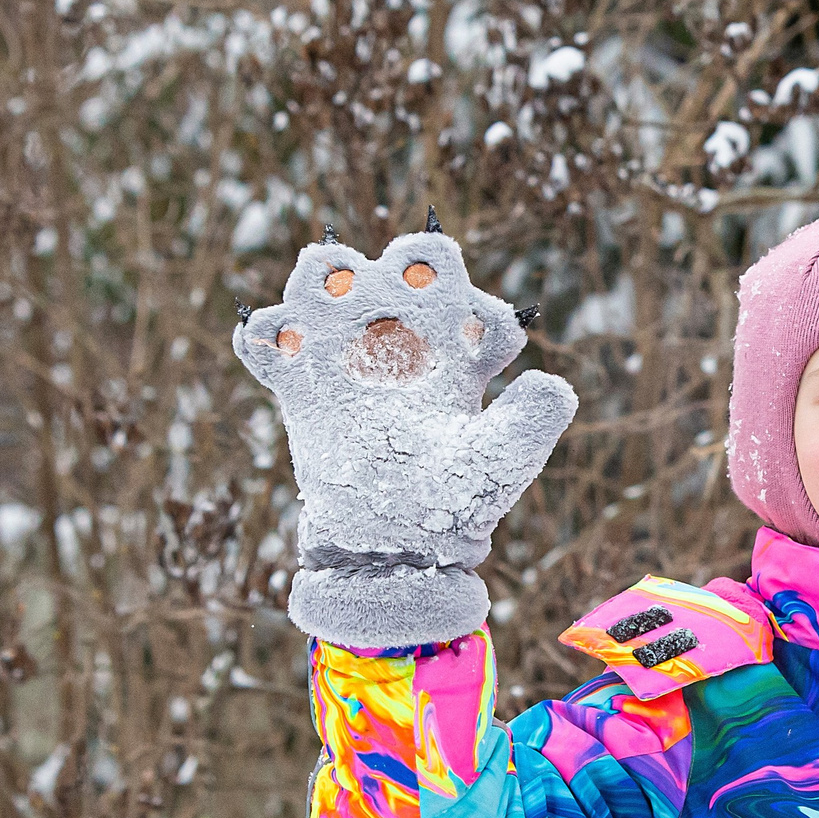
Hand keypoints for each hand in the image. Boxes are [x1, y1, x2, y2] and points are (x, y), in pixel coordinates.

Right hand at [234, 216, 575, 649]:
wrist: (394, 553)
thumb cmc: (453, 507)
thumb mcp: (501, 462)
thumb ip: (532, 421)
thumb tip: (553, 382)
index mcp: (454, 353)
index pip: (458, 287)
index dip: (467, 292)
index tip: (474, 329)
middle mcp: (401, 345)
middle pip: (393, 269)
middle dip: (394, 264)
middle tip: (392, 300)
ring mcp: (348, 362)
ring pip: (328, 285)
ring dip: (324, 280)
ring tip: (329, 312)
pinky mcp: (302, 390)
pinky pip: (270, 341)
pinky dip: (264, 333)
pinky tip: (282, 352)